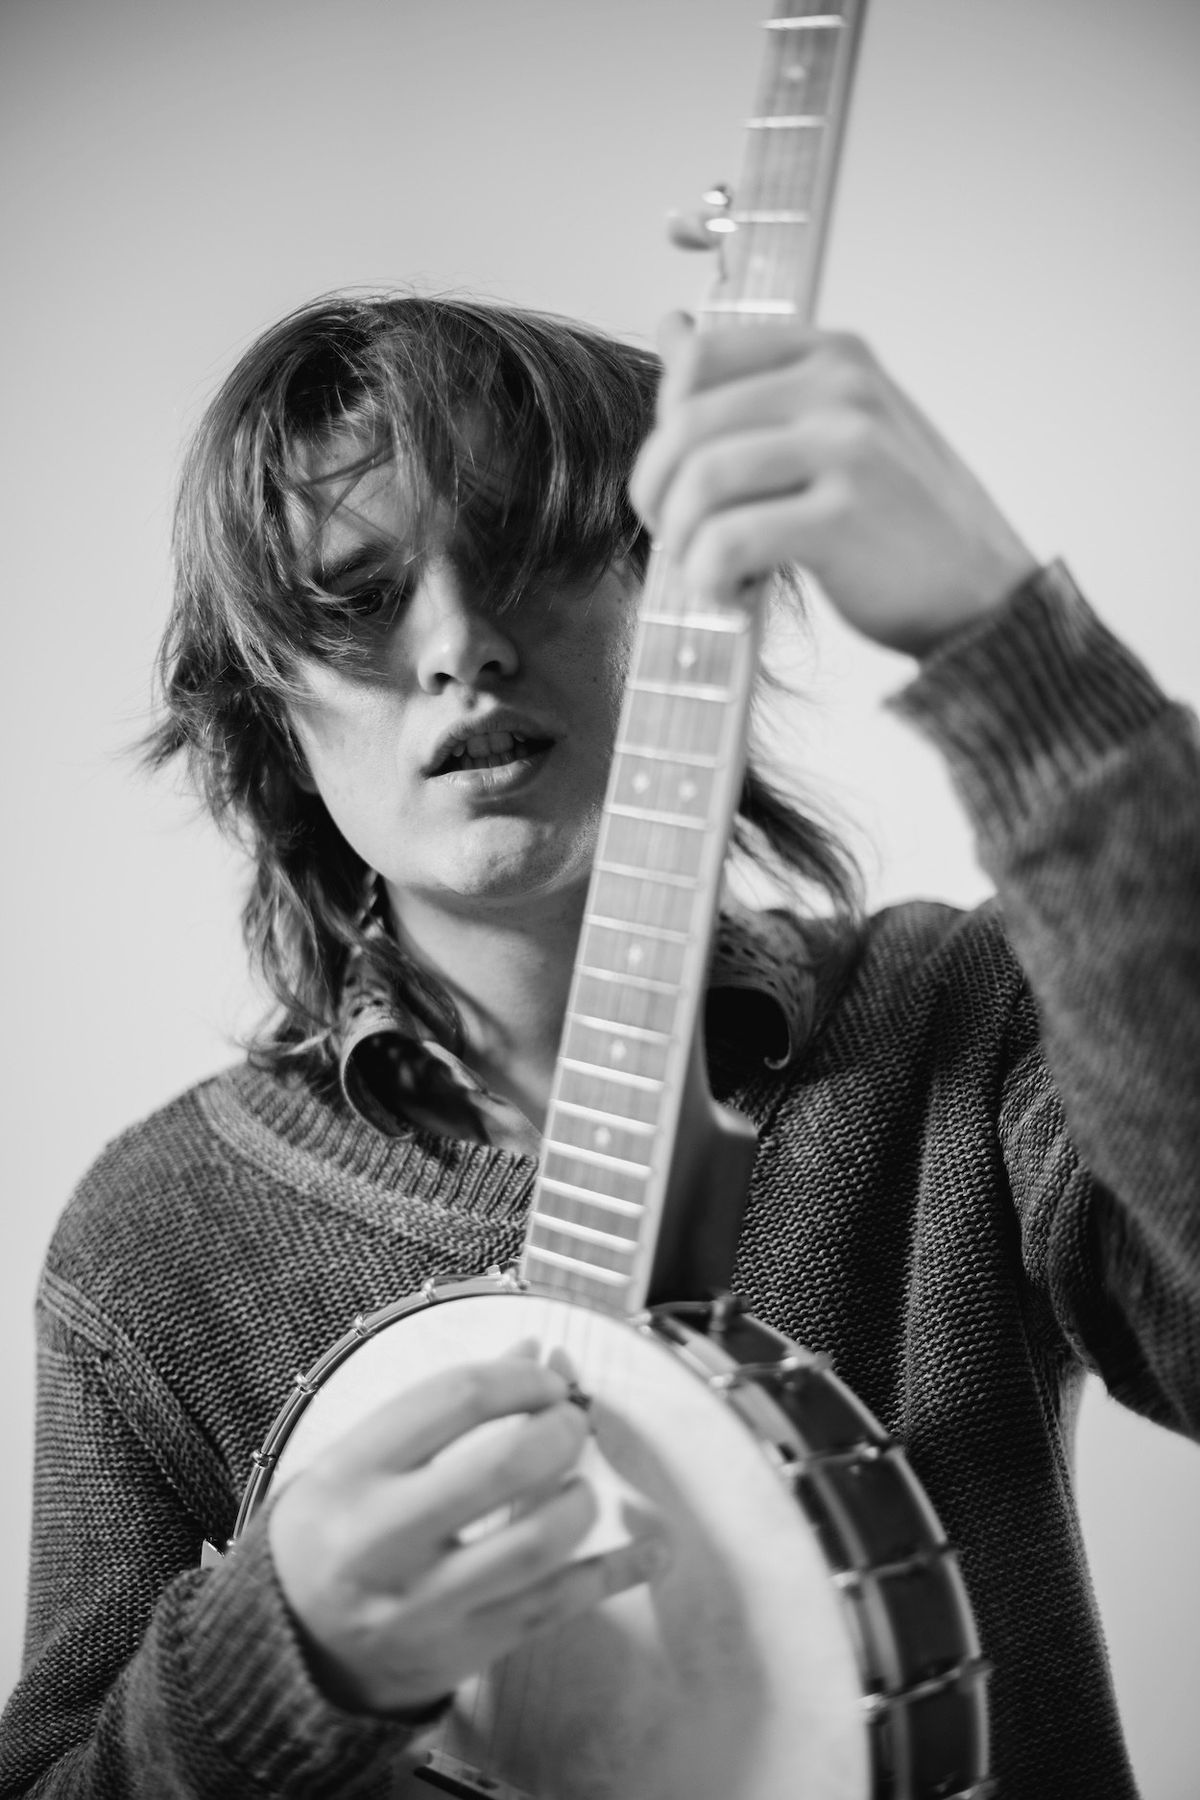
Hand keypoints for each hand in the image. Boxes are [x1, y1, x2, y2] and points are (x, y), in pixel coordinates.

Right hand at [268, 1345, 656, 1714]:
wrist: (289, 1649)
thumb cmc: (333, 1531)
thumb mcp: (358, 1457)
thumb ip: (442, 1406)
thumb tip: (535, 1351)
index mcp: (352, 1475)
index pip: (454, 1398)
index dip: (519, 1377)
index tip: (544, 1378)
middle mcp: (385, 1540)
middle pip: (506, 1465)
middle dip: (561, 1430)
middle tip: (572, 1422)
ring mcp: (427, 1604)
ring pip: (540, 1542)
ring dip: (582, 1497)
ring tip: (578, 1485)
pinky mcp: (467, 1651)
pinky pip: (560, 1605)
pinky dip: (618, 1572)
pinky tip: (654, 1550)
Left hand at [630, 314, 1037, 657]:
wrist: (984, 597)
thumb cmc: (900, 523)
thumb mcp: (835, 429)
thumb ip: (755, 385)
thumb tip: (671, 328)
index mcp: (834, 354)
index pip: (699, 360)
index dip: (663, 430)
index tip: (679, 483)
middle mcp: (842, 387)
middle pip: (687, 423)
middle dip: (658, 492)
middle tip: (677, 539)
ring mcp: (848, 448)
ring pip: (701, 480)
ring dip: (682, 541)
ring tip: (708, 572)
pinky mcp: (845, 518)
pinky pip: (729, 540)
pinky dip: (709, 578)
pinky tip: (732, 596)